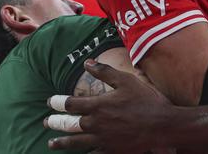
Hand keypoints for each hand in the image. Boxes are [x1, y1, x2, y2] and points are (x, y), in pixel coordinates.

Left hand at [44, 60, 174, 152]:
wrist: (161, 125)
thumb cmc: (145, 100)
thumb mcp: (126, 80)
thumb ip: (104, 72)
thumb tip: (87, 63)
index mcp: (98, 106)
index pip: (70, 104)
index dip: (57, 102)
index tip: (49, 101)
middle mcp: (96, 124)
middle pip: (68, 125)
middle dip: (55, 123)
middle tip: (45, 122)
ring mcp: (102, 140)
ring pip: (75, 142)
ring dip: (61, 142)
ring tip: (51, 143)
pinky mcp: (110, 150)